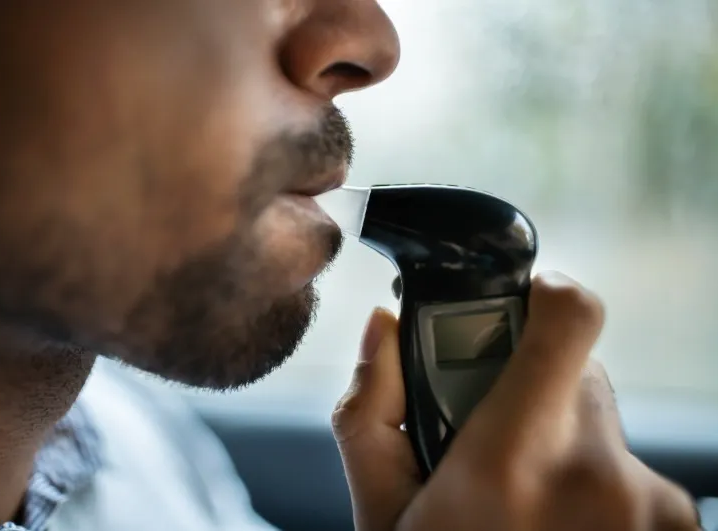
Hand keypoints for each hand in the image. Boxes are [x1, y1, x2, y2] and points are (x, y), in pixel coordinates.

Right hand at [332, 271, 700, 530]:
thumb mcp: (384, 516)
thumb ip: (374, 409)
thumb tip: (385, 327)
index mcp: (514, 460)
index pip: (571, 317)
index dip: (547, 293)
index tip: (521, 305)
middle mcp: (600, 477)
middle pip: (577, 373)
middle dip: (532, 391)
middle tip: (494, 443)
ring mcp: (654, 510)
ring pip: (602, 430)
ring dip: (564, 449)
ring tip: (527, 510)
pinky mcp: (679, 530)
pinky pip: (635, 475)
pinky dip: (599, 490)